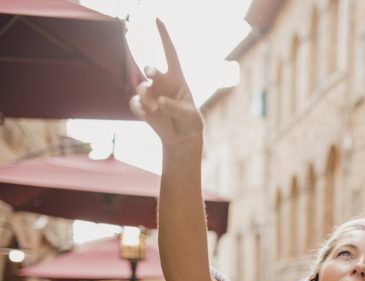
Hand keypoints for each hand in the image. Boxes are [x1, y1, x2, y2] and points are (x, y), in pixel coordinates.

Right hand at [129, 20, 202, 148]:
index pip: (170, 53)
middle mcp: (161, 82)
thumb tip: (159, 102)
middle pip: (150, 69)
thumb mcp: (190, 117)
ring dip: (149, 101)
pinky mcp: (142, 105)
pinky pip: (134, 103)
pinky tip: (147, 116)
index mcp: (177, 78)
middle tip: (152, 74)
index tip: (158, 19)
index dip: (164, 36)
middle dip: (150, 70)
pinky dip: (140, 110)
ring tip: (158, 111)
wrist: (181, 138)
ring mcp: (150, 92)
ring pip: (142, 89)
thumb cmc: (190, 123)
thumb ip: (176, 108)